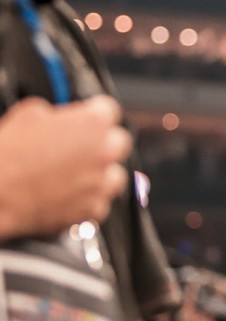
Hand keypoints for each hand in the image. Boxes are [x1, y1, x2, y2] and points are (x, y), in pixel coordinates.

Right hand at [0, 95, 131, 240]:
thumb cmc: (8, 155)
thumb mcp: (27, 114)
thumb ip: (55, 113)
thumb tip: (58, 118)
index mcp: (92, 124)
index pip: (109, 110)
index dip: (95, 112)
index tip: (88, 116)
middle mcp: (104, 154)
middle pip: (119, 142)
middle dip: (103, 141)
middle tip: (81, 144)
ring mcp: (101, 184)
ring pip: (116, 175)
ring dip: (101, 172)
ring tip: (76, 172)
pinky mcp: (94, 210)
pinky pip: (101, 202)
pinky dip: (89, 198)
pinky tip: (69, 193)